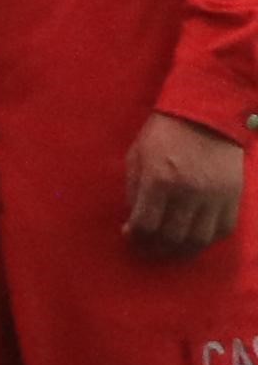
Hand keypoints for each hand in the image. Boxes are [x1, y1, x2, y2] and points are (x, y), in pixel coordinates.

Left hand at [122, 113, 245, 258]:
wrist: (206, 115)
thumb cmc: (164, 133)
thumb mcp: (137, 155)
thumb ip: (134, 189)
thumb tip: (134, 220)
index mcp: (158, 180)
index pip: (146, 224)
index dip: (135, 235)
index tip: (131, 234)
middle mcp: (187, 193)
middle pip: (172, 237)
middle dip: (156, 247)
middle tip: (150, 246)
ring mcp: (214, 197)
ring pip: (199, 240)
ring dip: (183, 250)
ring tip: (172, 248)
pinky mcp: (233, 197)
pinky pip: (223, 230)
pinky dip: (209, 240)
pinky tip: (196, 237)